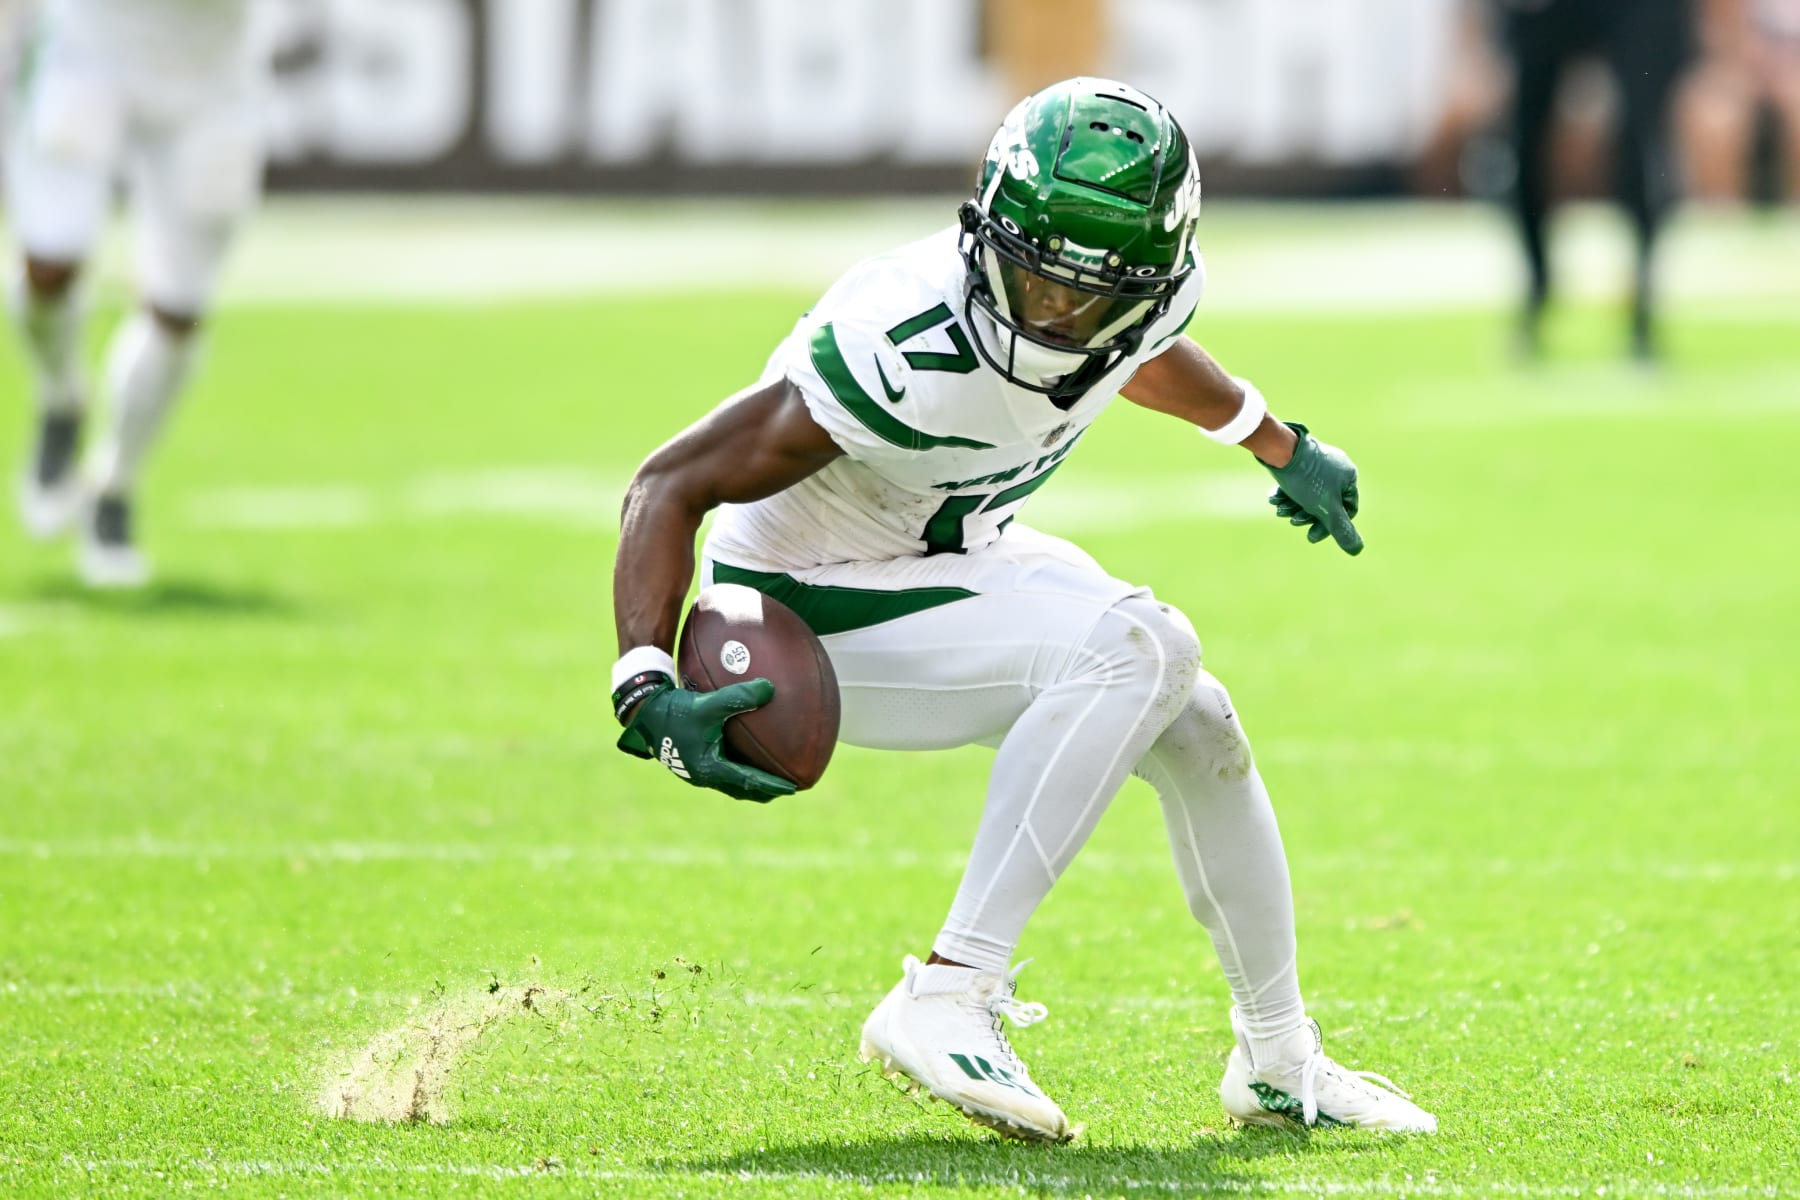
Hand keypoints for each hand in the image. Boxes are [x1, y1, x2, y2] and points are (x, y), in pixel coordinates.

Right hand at [616, 678, 797, 802]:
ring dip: (750, 782)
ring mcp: (695, 769)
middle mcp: (703, 775)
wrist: (643, 713)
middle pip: (741, 790)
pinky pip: (721, 768)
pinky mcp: (690, 760)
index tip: (794, 788)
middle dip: (764, 791)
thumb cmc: (674, 711)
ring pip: (730, 782)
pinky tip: (742, 752)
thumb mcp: (708, 704)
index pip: (749, 782)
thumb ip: (738, 697)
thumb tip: (770, 688)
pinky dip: (736, 767)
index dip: (773, 785)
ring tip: (769, 777)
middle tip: (786, 788)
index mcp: (710, 769)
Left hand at [1261, 422, 1363, 555]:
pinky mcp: (1298, 458)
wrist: (1279, 449)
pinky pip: (1296, 481)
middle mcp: (1336, 466)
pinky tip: (1274, 498)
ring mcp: (1317, 461)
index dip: (1328, 526)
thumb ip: (1340, 529)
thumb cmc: (1306, 478)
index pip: (1346, 509)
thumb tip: (1357, 550)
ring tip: (1278, 509)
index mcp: (1349, 475)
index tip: (1310, 535)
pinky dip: (1286, 492)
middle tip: (1291, 520)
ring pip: (1307, 493)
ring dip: (1292, 505)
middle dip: (1305, 514)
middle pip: (1324, 502)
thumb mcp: (1325, 509)